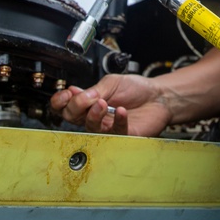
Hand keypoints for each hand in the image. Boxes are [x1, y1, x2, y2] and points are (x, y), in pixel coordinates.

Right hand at [49, 74, 172, 136]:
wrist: (159, 96)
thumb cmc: (136, 89)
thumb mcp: (111, 83)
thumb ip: (94, 90)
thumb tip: (77, 95)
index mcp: (89, 103)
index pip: (65, 107)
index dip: (60, 102)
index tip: (66, 94)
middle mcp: (95, 117)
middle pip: (72, 118)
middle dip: (75, 107)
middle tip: (87, 98)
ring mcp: (108, 128)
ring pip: (90, 128)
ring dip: (93, 115)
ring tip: (103, 103)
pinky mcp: (123, 136)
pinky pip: (114, 133)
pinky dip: (117, 121)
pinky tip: (121, 110)